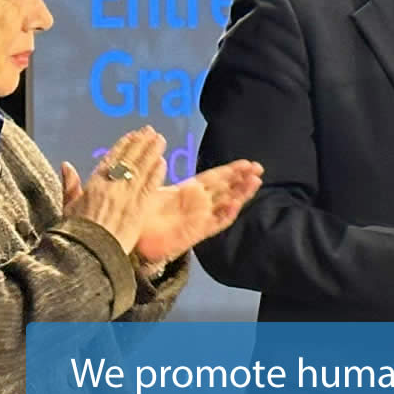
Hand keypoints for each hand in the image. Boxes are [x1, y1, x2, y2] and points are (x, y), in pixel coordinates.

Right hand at [61, 128, 166, 253]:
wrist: (90, 252)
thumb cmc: (77, 233)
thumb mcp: (68, 207)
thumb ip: (70, 184)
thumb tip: (66, 165)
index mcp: (94, 184)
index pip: (112, 160)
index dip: (123, 146)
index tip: (132, 136)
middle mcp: (112, 185)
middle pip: (130, 159)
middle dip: (141, 144)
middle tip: (150, 131)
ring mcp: (127, 195)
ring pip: (142, 168)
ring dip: (152, 152)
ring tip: (160, 140)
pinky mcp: (140, 207)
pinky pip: (150, 186)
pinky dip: (156, 173)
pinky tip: (162, 162)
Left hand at [131, 159, 263, 267]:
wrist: (135, 237)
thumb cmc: (142, 212)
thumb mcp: (152, 189)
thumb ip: (158, 174)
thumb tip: (156, 155)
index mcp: (190, 190)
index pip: (216, 177)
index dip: (232, 170)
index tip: (247, 163)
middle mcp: (200, 202)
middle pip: (227, 188)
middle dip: (242, 178)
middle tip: (258, 168)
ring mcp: (202, 217)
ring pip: (227, 204)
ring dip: (241, 194)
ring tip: (254, 182)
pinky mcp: (199, 231)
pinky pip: (216, 222)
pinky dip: (226, 214)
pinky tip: (235, 204)